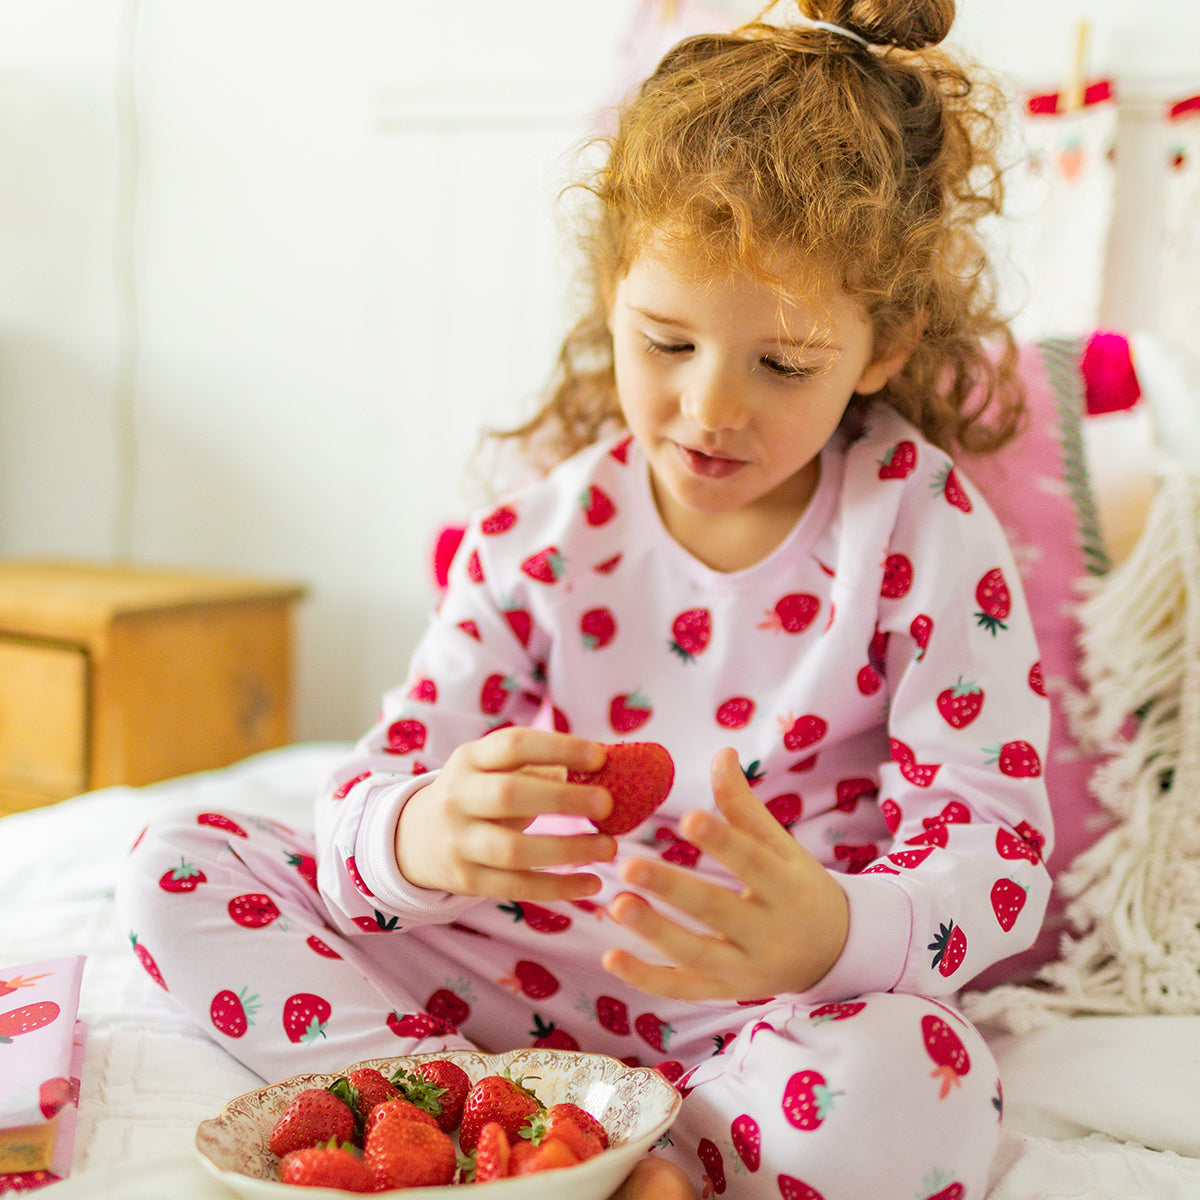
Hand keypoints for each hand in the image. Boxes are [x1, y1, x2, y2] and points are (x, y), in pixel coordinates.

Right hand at [394, 728, 615, 902]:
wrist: (413, 839)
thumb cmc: (477, 795)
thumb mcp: (492, 770)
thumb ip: (538, 767)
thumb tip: (601, 770)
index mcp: (470, 759)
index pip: (514, 745)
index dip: (559, 748)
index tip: (601, 757)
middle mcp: (457, 796)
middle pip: (509, 795)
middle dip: (562, 799)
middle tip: (607, 804)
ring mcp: (458, 841)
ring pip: (513, 849)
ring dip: (566, 850)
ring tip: (609, 848)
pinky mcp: (465, 879)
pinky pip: (515, 886)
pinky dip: (557, 888)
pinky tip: (591, 884)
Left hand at [602, 747, 848, 1001]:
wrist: (834, 953)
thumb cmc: (799, 887)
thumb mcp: (782, 845)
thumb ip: (744, 805)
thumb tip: (720, 751)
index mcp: (787, 887)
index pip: (752, 862)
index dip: (722, 841)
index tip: (688, 818)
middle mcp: (769, 931)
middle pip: (717, 910)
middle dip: (672, 889)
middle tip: (628, 866)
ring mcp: (747, 968)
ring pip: (697, 955)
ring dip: (653, 933)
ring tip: (616, 904)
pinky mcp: (726, 993)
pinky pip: (684, 989)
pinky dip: (648, 979)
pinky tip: (611, 958)